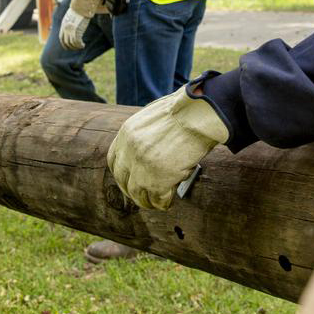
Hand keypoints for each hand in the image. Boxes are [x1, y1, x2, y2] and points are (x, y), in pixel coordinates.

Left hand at [59, 9, 89, 49]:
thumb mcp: (71, 16)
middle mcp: (66, 29)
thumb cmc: (78, 9)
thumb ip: (70, 22)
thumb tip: (74, 24)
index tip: (68, 47)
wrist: (81, 6)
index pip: (61, 38)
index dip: (64, 44)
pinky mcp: (77, 31)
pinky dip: (80, 45)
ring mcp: (71, 30)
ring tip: (81, 46)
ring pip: (72, 43)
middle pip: (66, 42)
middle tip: (76, 48)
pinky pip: (77, 42)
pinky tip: (83, 45)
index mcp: (63, 25)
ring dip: (76, 47)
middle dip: (71, 47)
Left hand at [107, 84, 228, 209]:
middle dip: (132, 190)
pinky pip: (157, 199)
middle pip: (123, 180)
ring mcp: (142, 166)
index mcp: (127, 133)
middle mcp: (130, 150)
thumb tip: (151, 147)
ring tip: (157, 203)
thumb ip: (146, 133)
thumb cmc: (186, 110)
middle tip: (143, 196)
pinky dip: (163, 203)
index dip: (122, 173)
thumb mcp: (155, 116)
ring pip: (137, 193)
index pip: (114, 160)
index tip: (129, 179)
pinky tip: (169, 202)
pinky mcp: (159, 179)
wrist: (199, 114)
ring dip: (147, 201)